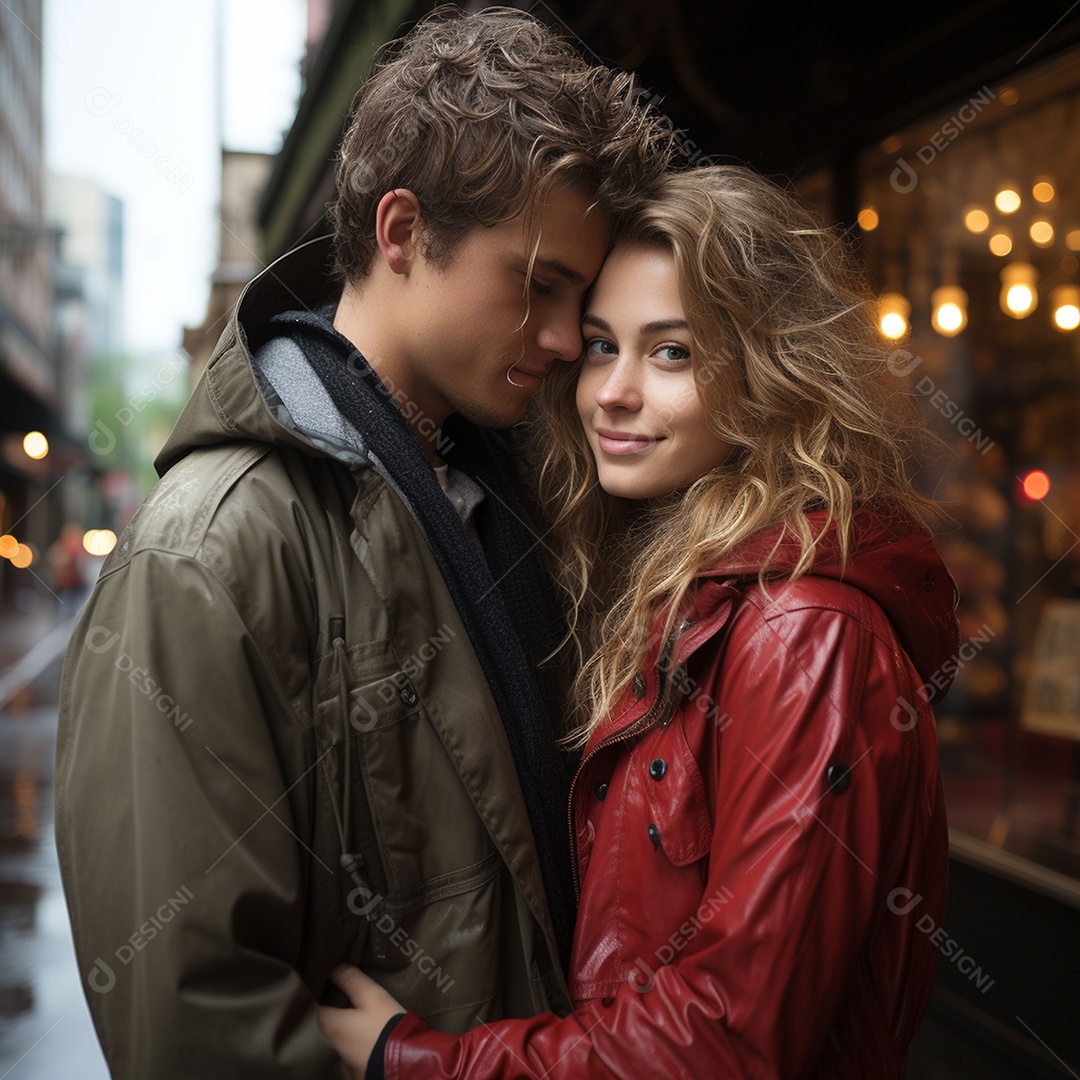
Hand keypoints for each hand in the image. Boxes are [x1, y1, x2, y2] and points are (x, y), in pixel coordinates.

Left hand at [317, 964, 405, 1079]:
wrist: (403, 1063)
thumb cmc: (385, 1027)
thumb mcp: (372, 996)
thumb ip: (352, 980)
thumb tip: (335, 968)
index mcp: (334, 1027)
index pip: (323, 1008)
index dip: (333, 996)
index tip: (347, 990)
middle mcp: (337, 1048)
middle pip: (336, 1025)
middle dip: (347, 1014)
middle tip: (365, 1004)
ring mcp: (349, 1063)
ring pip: (350, 1040)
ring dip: (359, 1031)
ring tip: (377, 1020)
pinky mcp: (362, 1071)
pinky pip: (362, 1053)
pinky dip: (368, 1044)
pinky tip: (382, 1038)